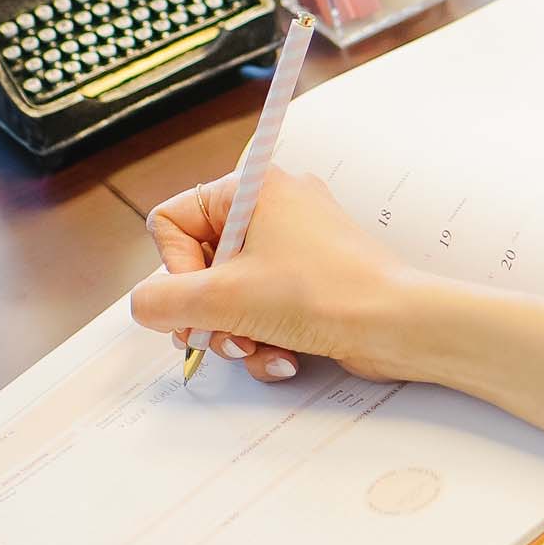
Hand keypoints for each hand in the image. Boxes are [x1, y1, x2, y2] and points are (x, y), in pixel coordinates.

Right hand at [130, 167, 412, 382]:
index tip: (202, 296)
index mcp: (251, 187)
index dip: (175, 270)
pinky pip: (263, 307)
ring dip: (235, 332)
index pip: (171, 221)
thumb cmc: (325, 295)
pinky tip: (284, 357)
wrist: (399, 325)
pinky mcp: (311, 278)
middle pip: (198, 264)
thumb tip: (144, 305)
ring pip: (229, 293)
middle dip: (208, 312)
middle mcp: (273, 206)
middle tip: (225, 335)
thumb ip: (163, 302)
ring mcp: (295, 243)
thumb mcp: (223, 298)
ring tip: (259, 348)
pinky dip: (265, 337)